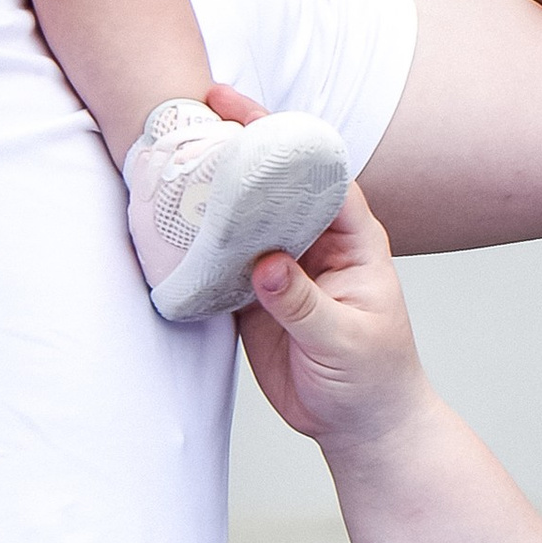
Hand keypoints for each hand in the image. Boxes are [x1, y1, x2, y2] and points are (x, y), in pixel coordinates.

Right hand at [198, 92, 441, 458]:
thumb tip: (265, 264)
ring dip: (214, 193)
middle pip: (275, 185)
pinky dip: (198, 244)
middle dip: (241, 150)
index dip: (287, 141)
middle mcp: (316, 244)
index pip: (320, 176)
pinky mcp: (253, 296)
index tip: (249, 115)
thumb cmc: (373, 379)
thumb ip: (304, 303)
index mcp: (353, 240)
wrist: (359, 427)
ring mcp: (282, 268)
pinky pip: (221, 261)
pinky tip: (168, 223)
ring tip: (173, 157)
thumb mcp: (344, 340)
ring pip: (244, 218)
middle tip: (198, 114)